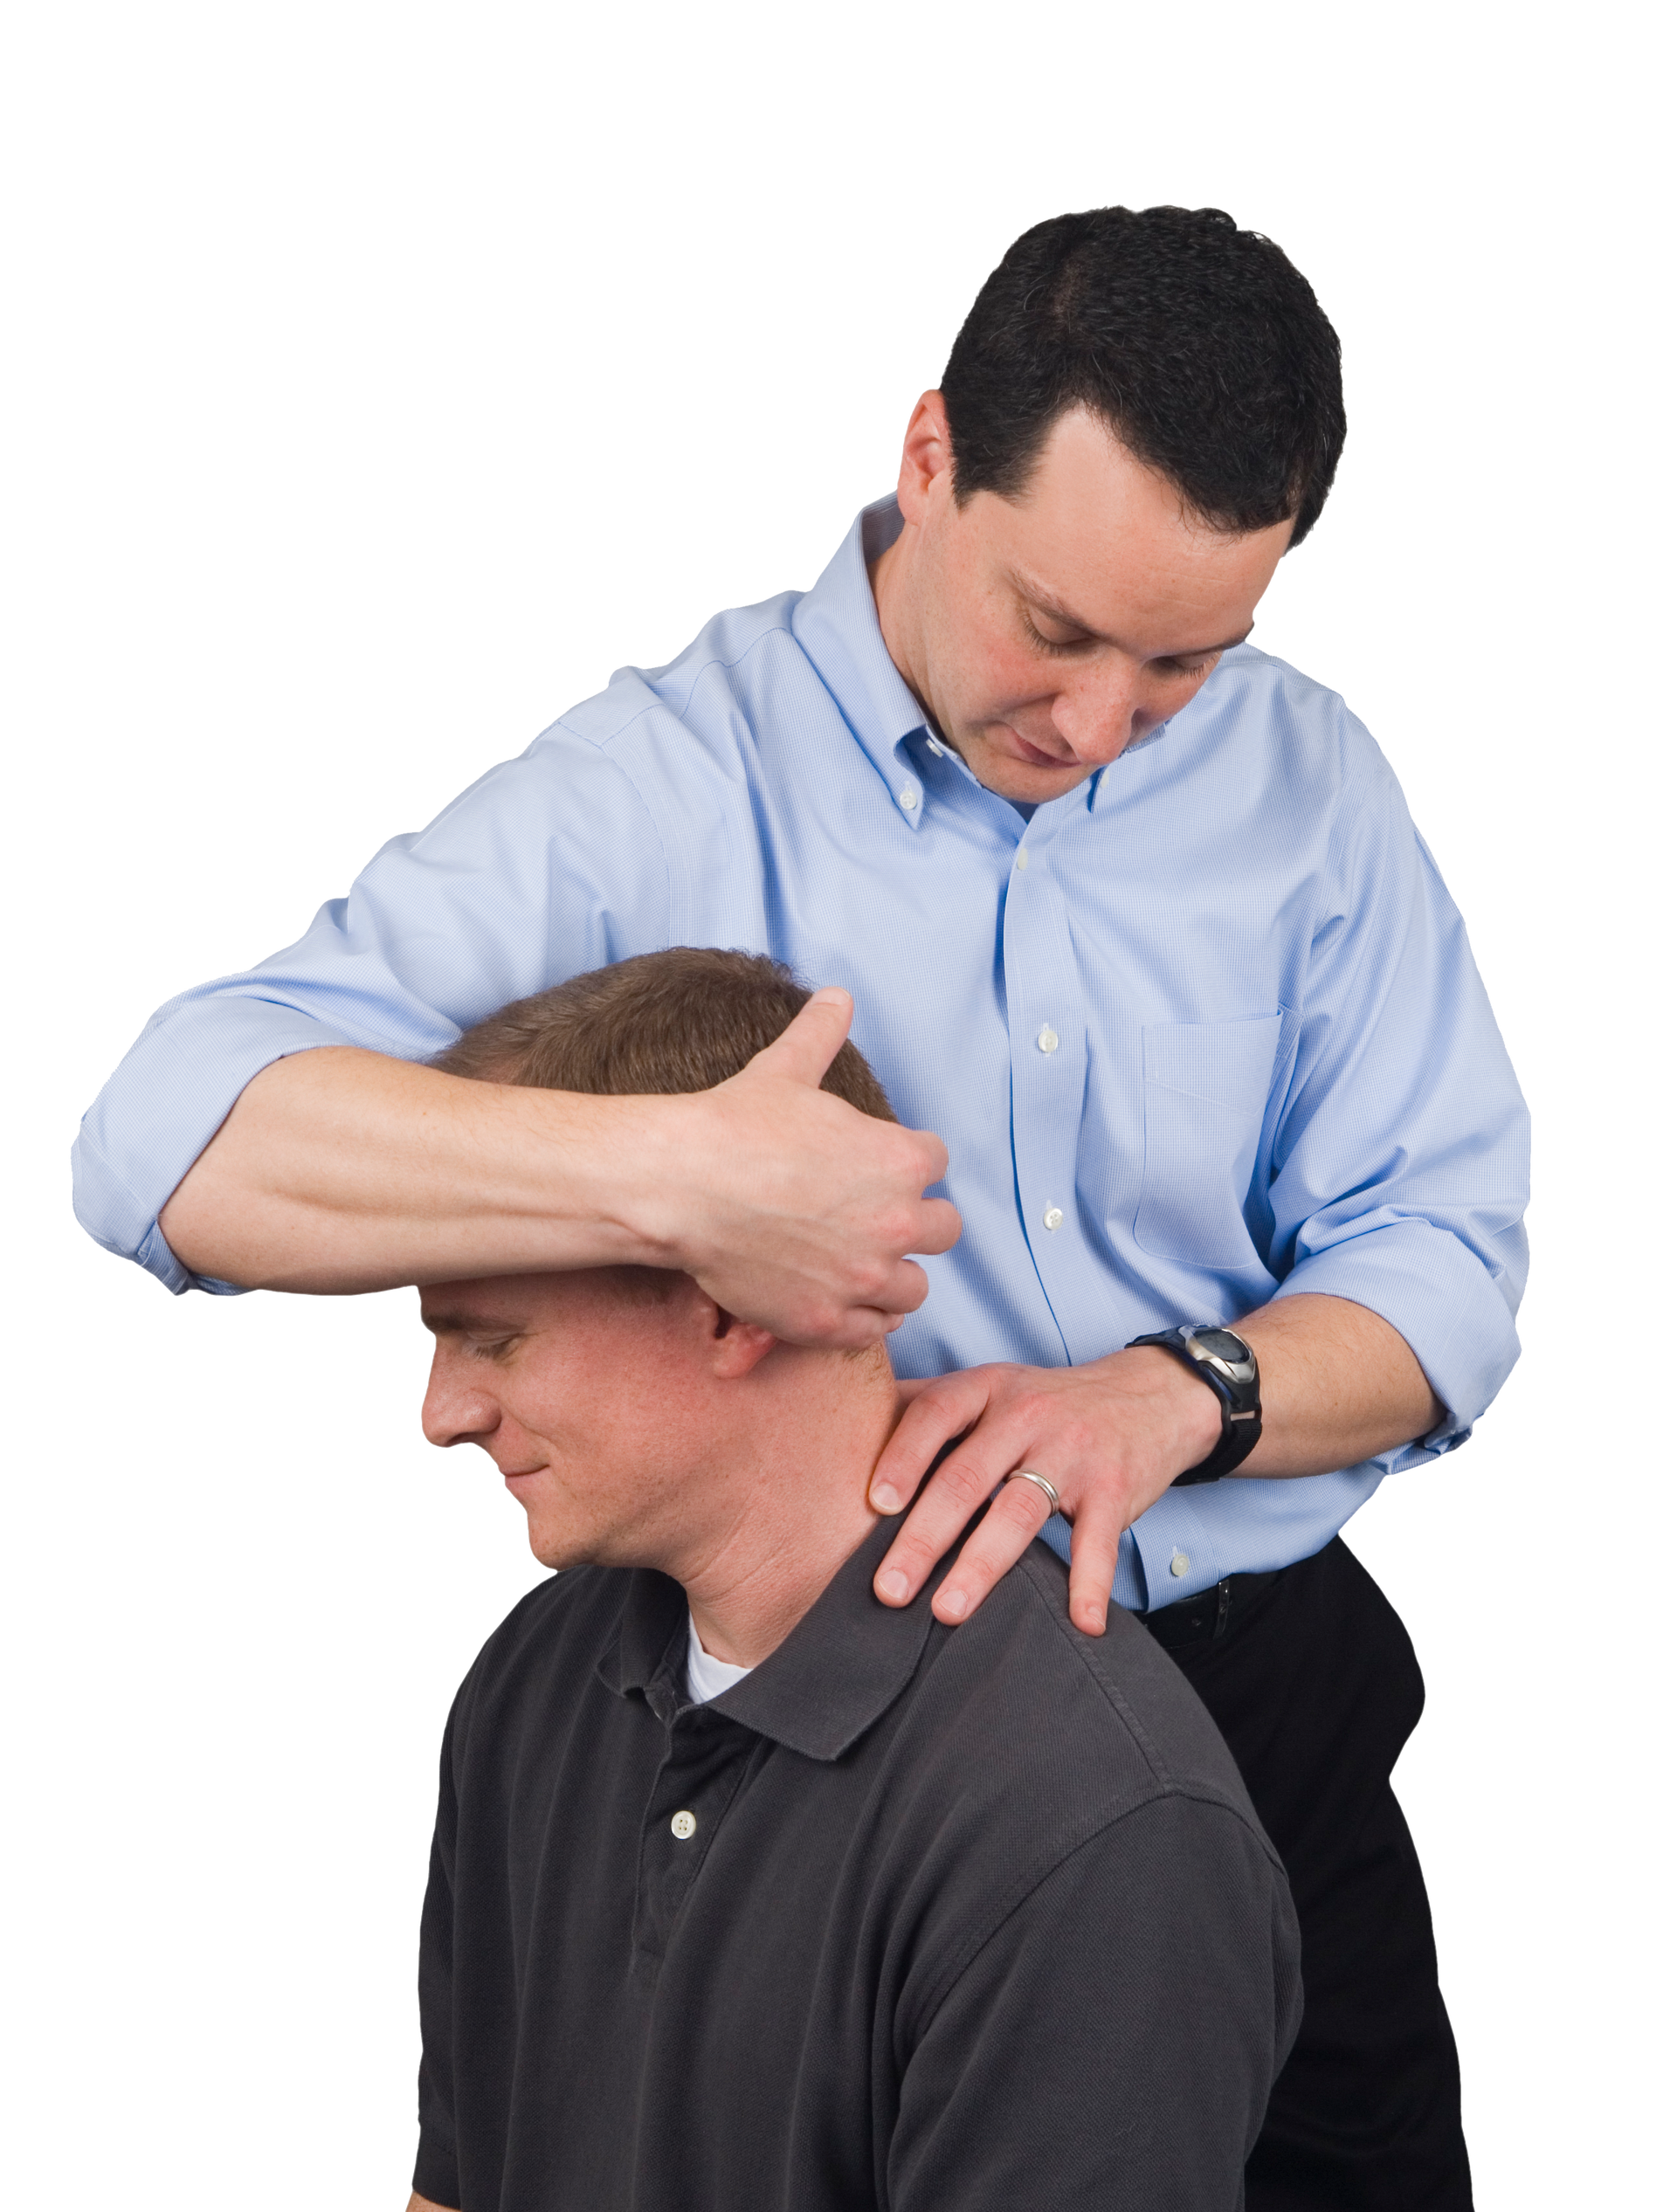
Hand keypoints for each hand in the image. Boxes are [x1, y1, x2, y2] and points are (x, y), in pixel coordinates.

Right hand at [662, 989, 962, 1349]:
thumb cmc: (734, 1125)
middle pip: (943, 1230)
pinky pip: (874, 1331)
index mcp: (898, 1158)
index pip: (936, 1162)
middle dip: (916, 1222)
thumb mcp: (785, 1070)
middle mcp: (895, 1221)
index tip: (880, 1167)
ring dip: (895, 1275)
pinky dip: (865, 1319)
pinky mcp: (828, 1319)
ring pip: (915, 1289)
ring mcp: (863, 1277)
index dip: (908, 1162)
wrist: (681, 1185)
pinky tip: (846, 1301)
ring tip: (864, 1264)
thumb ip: (821, 1034)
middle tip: (877, 1217)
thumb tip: (837, 996)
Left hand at [867, 1349, 1221, 1633]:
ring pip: (1020, 1511)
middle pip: (967, 1476)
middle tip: (889, 1589)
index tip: (873, 1504)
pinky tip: (1080, 1623)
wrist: (1149, 1396)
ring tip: (948, 1611)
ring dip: (982, 1566)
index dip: (902, 1457)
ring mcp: (1073, 1451)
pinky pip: (1098, 1541)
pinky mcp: (1117, 1488)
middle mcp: (1027, 1414)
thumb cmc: (1046, 1403)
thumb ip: (925, 1407)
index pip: (935, 1415)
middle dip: (924, 1536)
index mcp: (986, 1388)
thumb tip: (839, 1430)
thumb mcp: (990, 1388)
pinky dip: (1090, 1584)